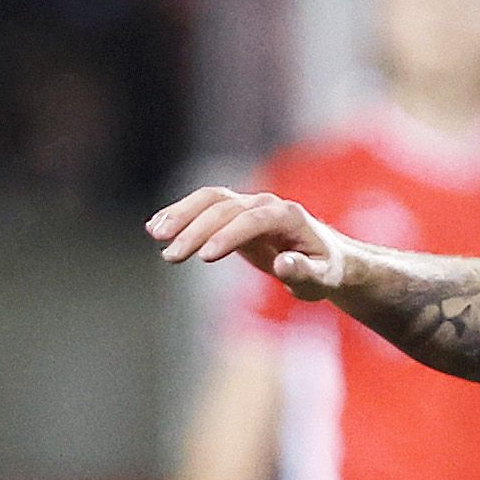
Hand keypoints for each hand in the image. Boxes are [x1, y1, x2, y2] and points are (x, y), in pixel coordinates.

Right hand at [144, 185, 348, 298]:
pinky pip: (204, 207)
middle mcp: (265, 203)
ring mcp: (248, 205)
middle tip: (171, 256)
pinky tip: (156, 228)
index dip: (228, 236)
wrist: (324, 256)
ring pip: (209, 200)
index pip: (252, 220)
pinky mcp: (234, 213)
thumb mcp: (320, 279)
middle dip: (196, 230)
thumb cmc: (323, 270)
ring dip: (181, 214)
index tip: (204, 257)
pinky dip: (180, 215)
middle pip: (225, 208)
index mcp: (288, 216)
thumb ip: (303, 273)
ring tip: (155, 234)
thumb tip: (283, 264)